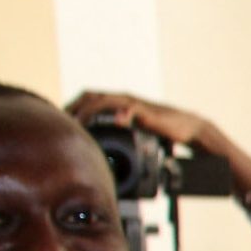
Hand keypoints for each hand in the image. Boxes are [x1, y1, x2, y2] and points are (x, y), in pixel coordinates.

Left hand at [67, 90, 250, 199]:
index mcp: (118, 104)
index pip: (87, 99)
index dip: (72, 107)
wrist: (190, 127)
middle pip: (89, 96)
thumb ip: (119, 136)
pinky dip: (121, 114)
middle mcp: (123, 100)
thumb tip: (100, 154)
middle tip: (61, 120)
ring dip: (89, 110)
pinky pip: (129, 109)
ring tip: (78, 121)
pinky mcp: (146, 111)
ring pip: (104, 100)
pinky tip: (116, 121)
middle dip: (73, 107)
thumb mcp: (135, 134)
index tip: (60, 121)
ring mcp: (134, 104)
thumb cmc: (163, 131)